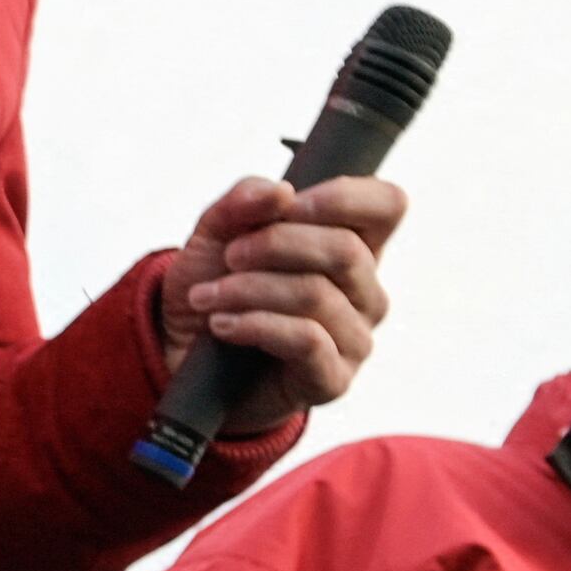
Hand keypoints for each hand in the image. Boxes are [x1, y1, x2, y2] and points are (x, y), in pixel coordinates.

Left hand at [153, 175, 403, 425]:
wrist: (183, 358)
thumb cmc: (215, 287)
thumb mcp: (216, 233)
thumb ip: (243, 202)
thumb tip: (280, 192)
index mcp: (353, 245)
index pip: (387, 205)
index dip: (344, 197)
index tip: (288, 205)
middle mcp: (365, 291)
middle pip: (346, 249)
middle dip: (276, 244)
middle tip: (229, 255)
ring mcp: (355, 338)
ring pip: (317, 295)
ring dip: (249, 289)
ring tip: (206, 296)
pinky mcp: (333, 379)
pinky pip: (306, 339)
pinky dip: (254, 324)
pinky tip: (221, 324)